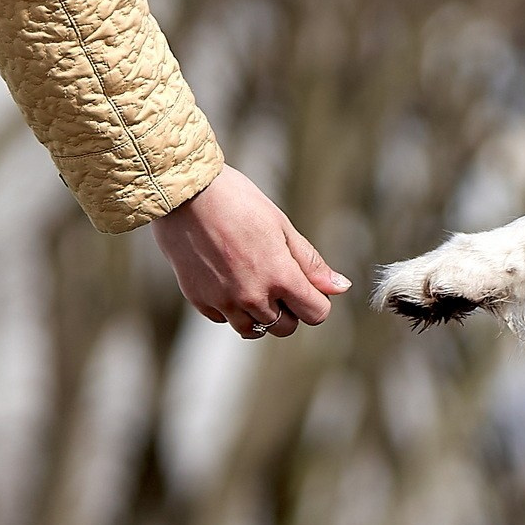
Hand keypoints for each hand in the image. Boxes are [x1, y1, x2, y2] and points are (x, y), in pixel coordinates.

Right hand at [152, 166, 350, 337]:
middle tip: (279, 280)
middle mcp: (252, 296)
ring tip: (253, 283)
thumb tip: (340, 288)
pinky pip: (223, 318)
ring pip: (252, 329)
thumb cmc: (237, 201)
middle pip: (285, 328)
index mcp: (280, 277)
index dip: (317, 301)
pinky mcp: (199, 300)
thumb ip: (310, 263)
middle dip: (289, 310)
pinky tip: (228, 279)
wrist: (185, 194)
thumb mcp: (281, 227)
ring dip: (260, 314)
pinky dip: (230, 307)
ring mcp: (223, 301)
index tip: (308, 286)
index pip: (315, 314)